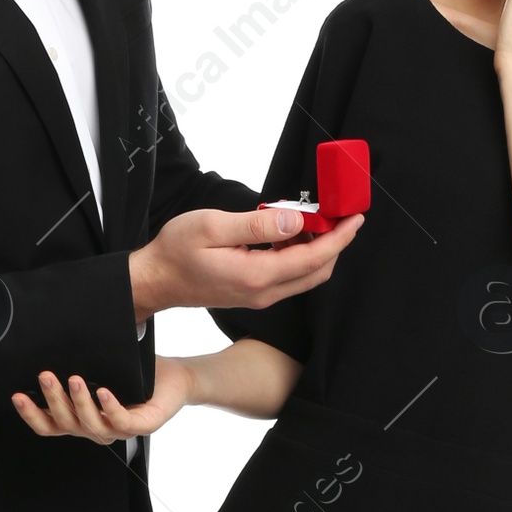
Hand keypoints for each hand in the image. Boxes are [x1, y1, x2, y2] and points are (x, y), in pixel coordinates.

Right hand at [11, 355, 195, 444]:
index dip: (32, 415)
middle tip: (45, 376)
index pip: (50, 425)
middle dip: (53, 400)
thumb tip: (52, 341)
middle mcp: (98, 428)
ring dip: (79, 403)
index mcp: (84, 419)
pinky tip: (103, 392)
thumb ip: (79, 364)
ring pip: (91, 425)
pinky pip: (121, 422)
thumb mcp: (101, 369)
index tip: (17, 396)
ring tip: (74, 379)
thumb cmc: (138, 375)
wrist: (177, 379)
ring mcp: (119, 430)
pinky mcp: (143, 426)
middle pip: (66, 424)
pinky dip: (110, 407)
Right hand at [130, 203, 362, 322]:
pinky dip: (299, 255)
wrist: (156, 280)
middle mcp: (264, 292)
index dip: (339, 238)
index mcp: (257, 275)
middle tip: (341, 215)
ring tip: (313, 219)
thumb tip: (295, 220)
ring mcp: (260, 296)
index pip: (313, 258)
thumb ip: (257, 224)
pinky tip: (289, 233)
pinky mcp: (254, 293)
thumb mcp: (213, 226)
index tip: (355, 218)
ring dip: (317, 249)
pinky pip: (289, 276)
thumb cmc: (176, 250)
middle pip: (317, 271)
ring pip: (305, 275)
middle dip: (336, 244)